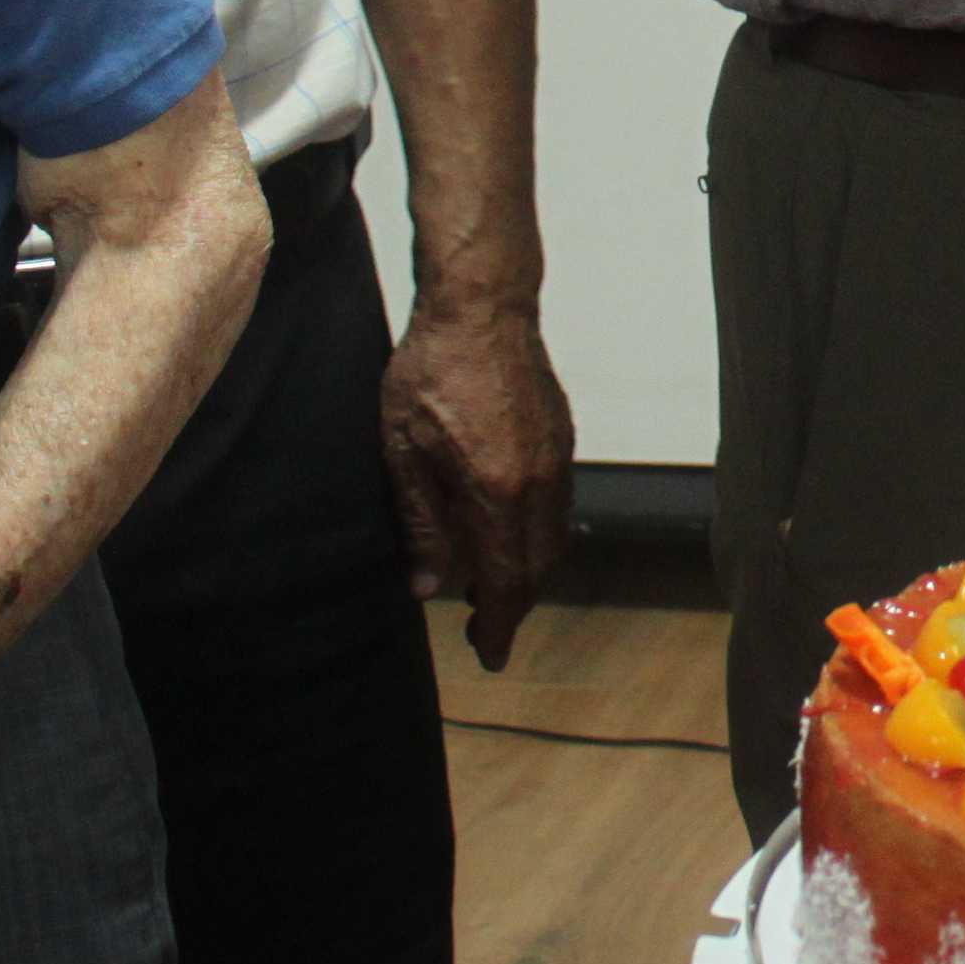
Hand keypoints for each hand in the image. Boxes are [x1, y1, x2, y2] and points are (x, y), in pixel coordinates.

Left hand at [387, 298, 576, 671]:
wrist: (481, 307)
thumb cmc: (430, 372)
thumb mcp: (403, 453)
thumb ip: (421, 524)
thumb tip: (427, 587)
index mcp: (497, 491)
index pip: (507, 581)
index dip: (499, 626)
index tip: (489, 656)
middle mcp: (538, 481)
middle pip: (539, 567)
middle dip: (514, 605)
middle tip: (480, 629)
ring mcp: (556, 457)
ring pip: (554, 537)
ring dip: (528, 570)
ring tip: (489, 584)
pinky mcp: (561, 436)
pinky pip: (558, 503)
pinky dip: (538, 533)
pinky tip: (507, 529)